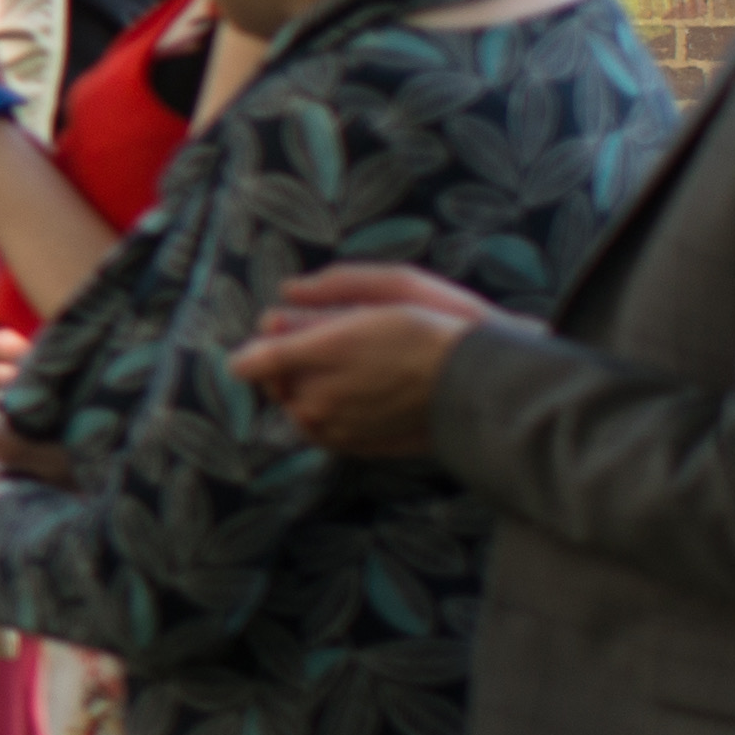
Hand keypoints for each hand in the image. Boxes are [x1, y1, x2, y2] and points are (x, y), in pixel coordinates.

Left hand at [228, 260, 499, 460]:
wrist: (480, 387)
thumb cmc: (440, 329)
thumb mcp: (394, 288)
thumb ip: (332, 289)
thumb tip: (287, 291)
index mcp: (322, 352)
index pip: (254, 356)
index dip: (273, 336)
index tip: (294, 327)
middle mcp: (317, 396)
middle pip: (274, 376)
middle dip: (294, 357)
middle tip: (342, 343)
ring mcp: (330, 427)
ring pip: (293, 402)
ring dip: (308, 385)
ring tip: (358, 369)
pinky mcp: (346, 446)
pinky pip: (315, 425)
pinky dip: (324, 410)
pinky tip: (361, 393)